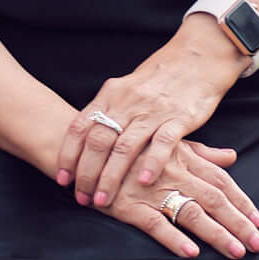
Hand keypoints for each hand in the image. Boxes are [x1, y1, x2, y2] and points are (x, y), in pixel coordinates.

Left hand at [57, 23, 251, 213]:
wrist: (196, 58)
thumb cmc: (159, 78)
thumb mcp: (126, 89)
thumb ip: (108, 111)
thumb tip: (85, 138)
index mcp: (110, 94)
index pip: (80, 127)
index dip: (68, 155)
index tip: (62, 179)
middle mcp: (127, 102)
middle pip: (98, 141)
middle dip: (86, 173)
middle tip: (81, 197)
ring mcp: (152, 110)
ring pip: (124, 147)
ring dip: (110, 177)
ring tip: (103, 201)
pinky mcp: (179, 117)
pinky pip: (162, 142)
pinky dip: (152, 163)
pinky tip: (144, 183)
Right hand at [108, 144, 258, 259]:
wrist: (86, 145)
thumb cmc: (130, 146)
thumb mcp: (169, 143)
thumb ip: (202, 153)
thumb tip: (232, 157)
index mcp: (183, 157)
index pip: (220, 180)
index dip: (241, 201)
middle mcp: (172, 172)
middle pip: (213, 198)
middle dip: (237, 222)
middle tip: (257, 244)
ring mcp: (150, 189)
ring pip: (190, 212)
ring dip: (215, 233)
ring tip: (235, 251)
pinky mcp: (128, 204)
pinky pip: (154, 223)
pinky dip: (173, 237)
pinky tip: (191, 252)